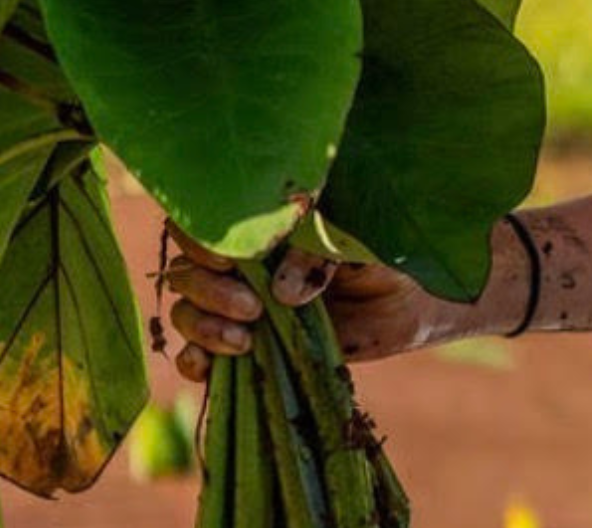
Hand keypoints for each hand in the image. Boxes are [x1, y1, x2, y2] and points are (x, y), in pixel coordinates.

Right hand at [161, 229, 448, 382]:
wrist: (405, 304)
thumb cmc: (377, 261)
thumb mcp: (353, 248)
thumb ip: (315, 257)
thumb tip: (281, 293)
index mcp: (257, 231)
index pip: (201, 225)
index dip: (201, 243)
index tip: (228, 260)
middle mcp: (238, 266)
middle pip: (187, 273)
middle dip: (210, 292)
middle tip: (253, 308)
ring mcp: (236, 308)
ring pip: (186, 311)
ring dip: (204, 327)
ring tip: (246, 341)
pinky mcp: (245, 349)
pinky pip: (197, 356)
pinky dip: (193, 362)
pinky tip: (207, 366)